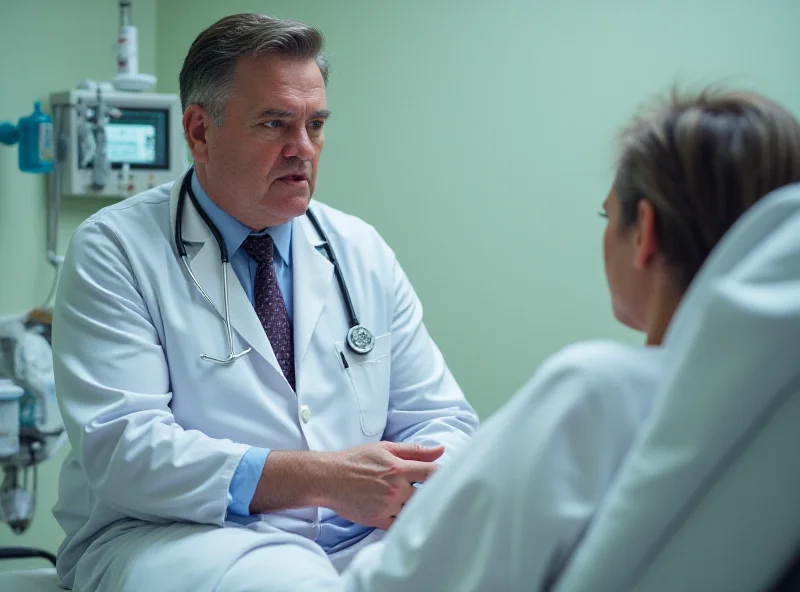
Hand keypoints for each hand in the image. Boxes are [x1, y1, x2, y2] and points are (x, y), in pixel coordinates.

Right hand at [323, 441, 444, 529]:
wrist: (330, 478)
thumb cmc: (357, 460)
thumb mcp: (385, 448)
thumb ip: (414, 450)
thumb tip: (440, 450)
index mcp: (399, 468)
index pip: (433, 473)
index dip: (443, 476)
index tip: (447, 478)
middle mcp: (396, 488)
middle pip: (426, 494)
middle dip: (430, 493)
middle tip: (434, 492)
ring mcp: (388, 506)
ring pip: (414, 510)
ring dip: (417, 507)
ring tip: (416, 503)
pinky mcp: (378, 520)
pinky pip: (400, 524)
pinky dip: (405, 520)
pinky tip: (405, 515)